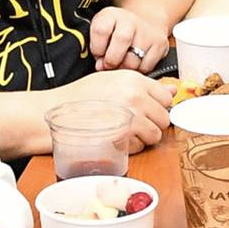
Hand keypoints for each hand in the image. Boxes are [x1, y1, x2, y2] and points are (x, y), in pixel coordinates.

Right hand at [52, 71, 172, 151]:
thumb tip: (172, 90)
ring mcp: (131, 118)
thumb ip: (144, 85)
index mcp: (134, 80)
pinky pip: (141, 147)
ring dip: (144, 137)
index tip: (148, 110)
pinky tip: (118, 139)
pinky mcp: (123, 137)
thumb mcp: (112, 80)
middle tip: (135, 123)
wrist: (56, 112)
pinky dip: (132, 147)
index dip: (158, 106)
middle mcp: (136, 98)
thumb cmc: (80, 97)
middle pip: (164, 118)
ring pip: (155, 135)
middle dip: (153, 124)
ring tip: (126, 132)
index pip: (166, 97)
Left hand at [89, 6, 170, 72]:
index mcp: (111, 15)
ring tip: (122, 64)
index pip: (101, 30)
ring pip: (134, 59)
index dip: (97, 48)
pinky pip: (146, 66)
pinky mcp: (160, 44)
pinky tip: (135, 63)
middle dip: (112, 60)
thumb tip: (101, 67)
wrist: (144, 23)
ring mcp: (147, 31)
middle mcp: (130, 20)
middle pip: (122, 40)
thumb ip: (97, 49)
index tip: (99, 55)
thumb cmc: (117, 33)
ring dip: (125, 68)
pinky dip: (138, 70)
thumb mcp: (102, 34)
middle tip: (110, 65)